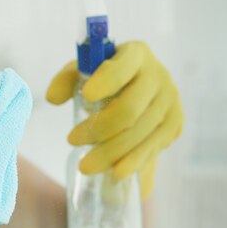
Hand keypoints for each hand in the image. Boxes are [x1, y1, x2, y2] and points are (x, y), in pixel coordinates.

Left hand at [46, 41, 182, 198]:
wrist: (136, 89)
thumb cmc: (102, 78)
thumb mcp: (82, 72)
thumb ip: (65, 80)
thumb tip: (52, 97)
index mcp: (135, 55)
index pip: (122, 68)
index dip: (105, 81)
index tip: (86, 96)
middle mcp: (158, 76)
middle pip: (129, 109)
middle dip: (99, 129)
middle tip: (71, 141)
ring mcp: (169, 101)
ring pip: (139, 133)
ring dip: (110, 152)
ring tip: (85, 166)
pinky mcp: (174, 124)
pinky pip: (152, 148)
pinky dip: (132, 162)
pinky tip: (115, 172)